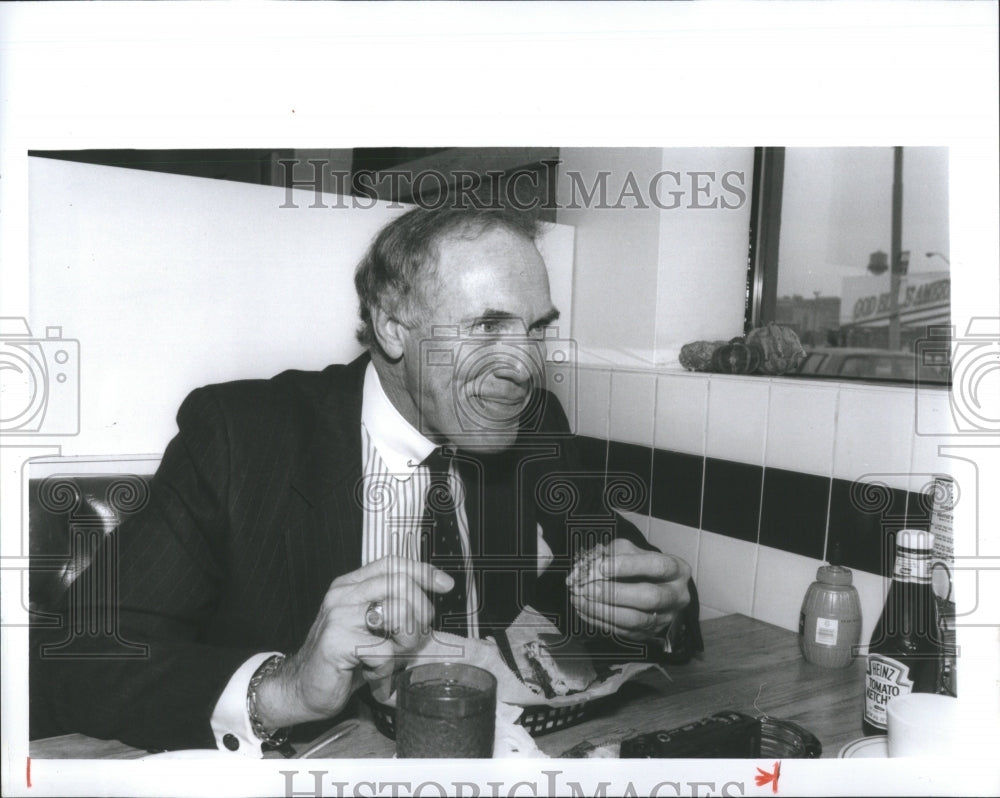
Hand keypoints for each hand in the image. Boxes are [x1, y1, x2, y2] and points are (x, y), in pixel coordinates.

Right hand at [254, 556, 453, 728]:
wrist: (299, 690)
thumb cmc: (340, 662)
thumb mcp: (367, 628)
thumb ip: (390, 609)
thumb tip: (429, 599)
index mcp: (350, 587)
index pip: (393, 564)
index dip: (423, 571)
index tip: (445, 584)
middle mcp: (343, 596)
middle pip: (402, 584)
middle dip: (420, 615)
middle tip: (413, 640)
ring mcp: (338, 617)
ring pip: (399, 614)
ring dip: (406, 644)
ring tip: (391, 658)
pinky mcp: (337, 642)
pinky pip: (384, 651)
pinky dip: (385, 670)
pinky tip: (371, 674)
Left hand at [568, 538, 690, 642]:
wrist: (653, 586)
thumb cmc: (639, 564)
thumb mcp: (629, 550)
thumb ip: (610, 553)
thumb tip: (587, 566)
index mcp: (676, 569)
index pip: (656, 566)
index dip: (628, 566)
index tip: (601, 565)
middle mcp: (676, 596)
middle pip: (650, 597)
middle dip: (614, 593)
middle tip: (587, 587)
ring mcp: (665, 618)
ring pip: (636, 620)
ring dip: (603, 610)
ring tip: (579, 599)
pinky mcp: (649, 634)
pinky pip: (624, 632)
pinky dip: (599, 620)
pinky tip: (583, 609)